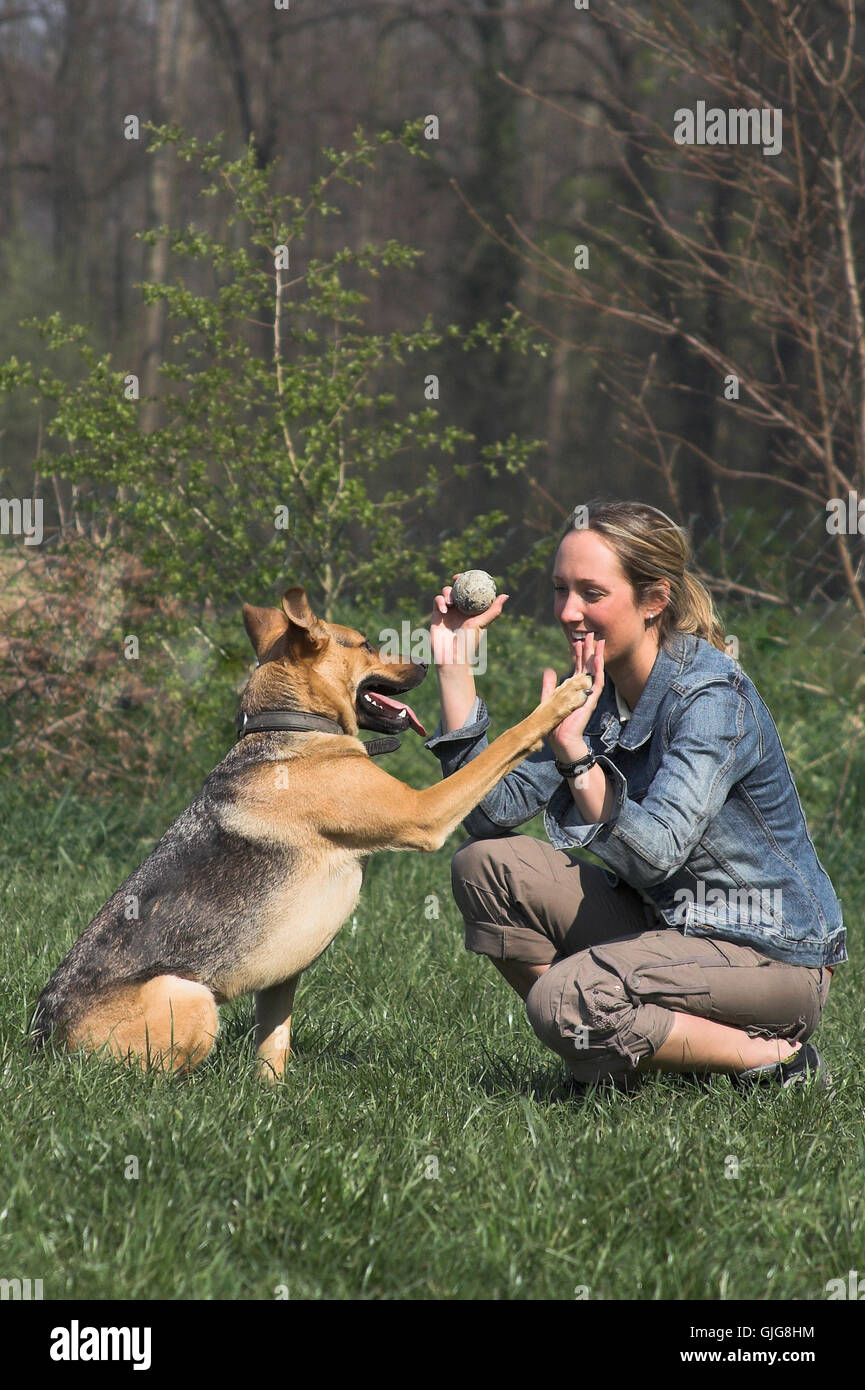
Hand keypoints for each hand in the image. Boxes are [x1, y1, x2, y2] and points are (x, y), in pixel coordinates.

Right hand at [429, 573, 508, 666]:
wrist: (452, 656)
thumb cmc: (469, 642)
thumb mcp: (482, 624)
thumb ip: (493, 610)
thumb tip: (506, 595)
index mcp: (471, 609)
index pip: (471, 591)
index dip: (470, 580)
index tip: (468, 575)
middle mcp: (460, 609)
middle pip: (457, 589)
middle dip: (456, 581)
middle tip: (456, 578)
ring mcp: (448, 611)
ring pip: (446, 593)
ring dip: (447, 593)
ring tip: (450, 602)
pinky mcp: (437, 615)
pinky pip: (437, 601)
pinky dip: (440, 601)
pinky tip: (444, 610)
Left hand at [541, 634, 604, 761]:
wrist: (561, 738)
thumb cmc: (556, 722)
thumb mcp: (550, 699)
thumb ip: (549, 685)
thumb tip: (549, 670)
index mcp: (573, 687)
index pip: (578, 666)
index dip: (578, 652)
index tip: (577, 638)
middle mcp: (583, 688)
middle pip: (588, 664)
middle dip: (589, 649)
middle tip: (590, 632)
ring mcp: (589, 693)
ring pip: (595, 670)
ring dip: (596, 655)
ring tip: (598, 640)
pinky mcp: (591, 699)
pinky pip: (597, 682)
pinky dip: (598, 670)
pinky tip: (598, 658)